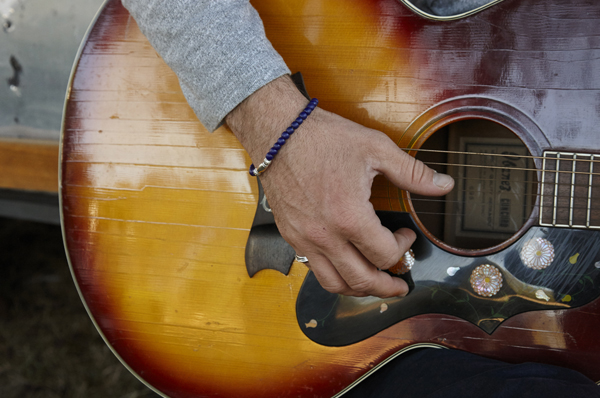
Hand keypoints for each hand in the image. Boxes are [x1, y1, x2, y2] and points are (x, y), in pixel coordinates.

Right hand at [226, 76, 453, 297]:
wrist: (278, 132)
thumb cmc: (323, 137)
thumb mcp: (375, 149)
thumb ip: (412, 173)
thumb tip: (444, 184)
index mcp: (350, 217)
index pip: (385, 254)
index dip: (403, 247)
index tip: (406, 234)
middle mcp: (325, 236)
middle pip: (361, 280)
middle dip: (387, 287)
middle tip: (400, 286)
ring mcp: (304, 239)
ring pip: (334, 283)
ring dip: (358, 288)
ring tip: (373, 283)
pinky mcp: (291, 235)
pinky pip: (313, 269)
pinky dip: (333, 274)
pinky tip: (343, 264)